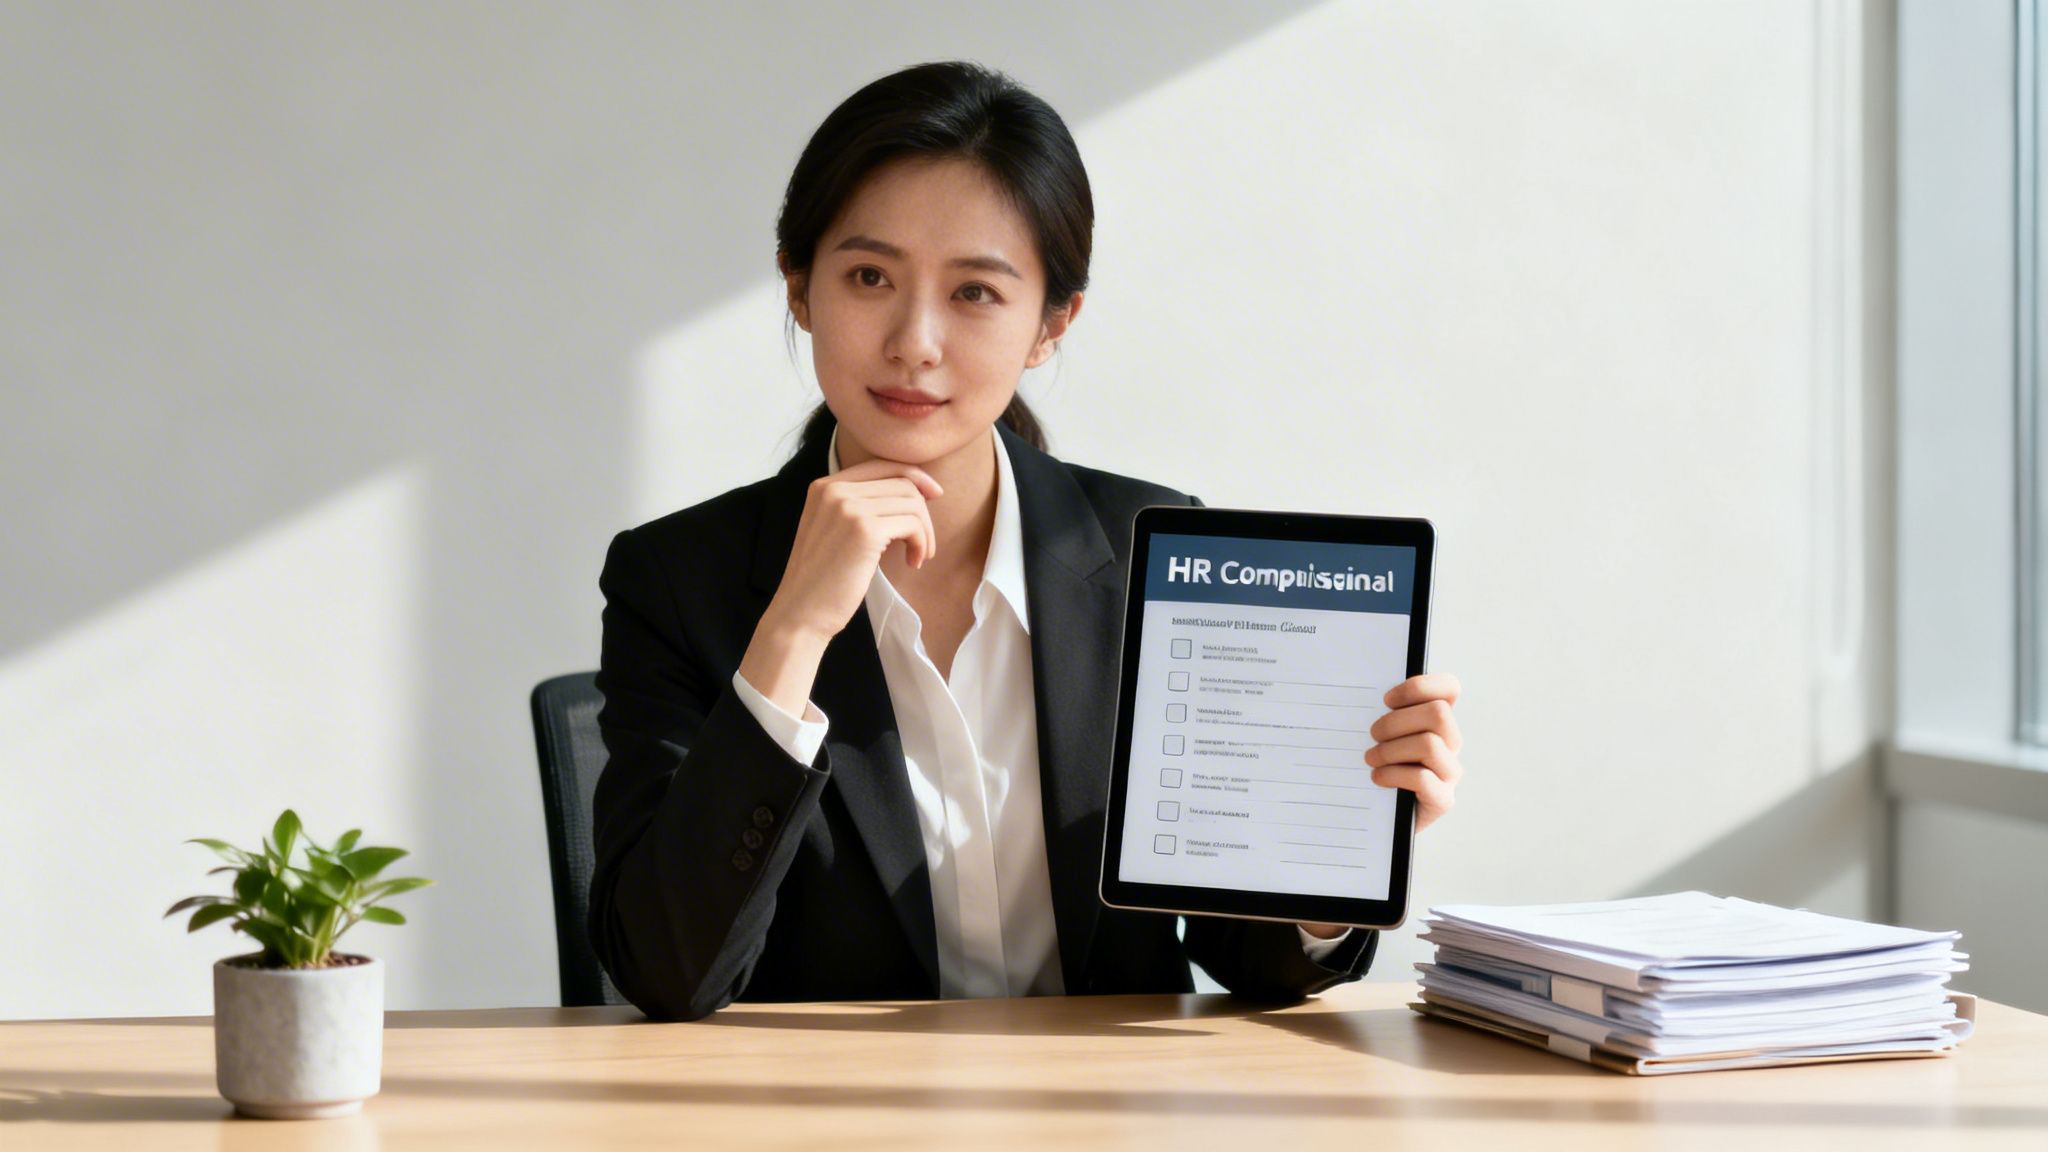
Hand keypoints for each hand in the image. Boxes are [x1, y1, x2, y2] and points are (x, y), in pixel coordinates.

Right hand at [739, 460, 941, 713]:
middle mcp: (834, 490)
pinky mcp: (864, 529)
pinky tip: (913, 562)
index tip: (933, 495)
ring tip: (918, 556)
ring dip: (925, 530)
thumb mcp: (835, 531)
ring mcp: (848, 507)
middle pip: (902, 481)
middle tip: (923, 545)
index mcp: (824, 486)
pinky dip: (921, 542)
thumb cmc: (823, 581)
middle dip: (923, 512)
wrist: (801, 614)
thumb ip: (860, 507)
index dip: (914, 475)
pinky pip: (912, 522)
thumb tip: (914, 492)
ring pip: (912, 501)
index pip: (882, 464)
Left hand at [1365, 673, 1462, 832]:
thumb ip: (1381, 716)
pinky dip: (1394, 775)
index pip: (1449, 688)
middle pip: (1439, 713)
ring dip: (1392, 750)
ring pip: (1430, 744)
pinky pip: (1423, 779)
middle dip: (1397, 721)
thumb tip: (1359, 694)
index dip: (1420, 686)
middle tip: (1373, 734)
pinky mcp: (1442, 800)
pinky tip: (1377, 778)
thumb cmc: (1377, 769)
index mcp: (1437, 723)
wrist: (1381, 820)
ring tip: (1371, 759)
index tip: (1387, 700)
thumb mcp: (1380, 738)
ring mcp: (1450, 773)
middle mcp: (1450, 744)